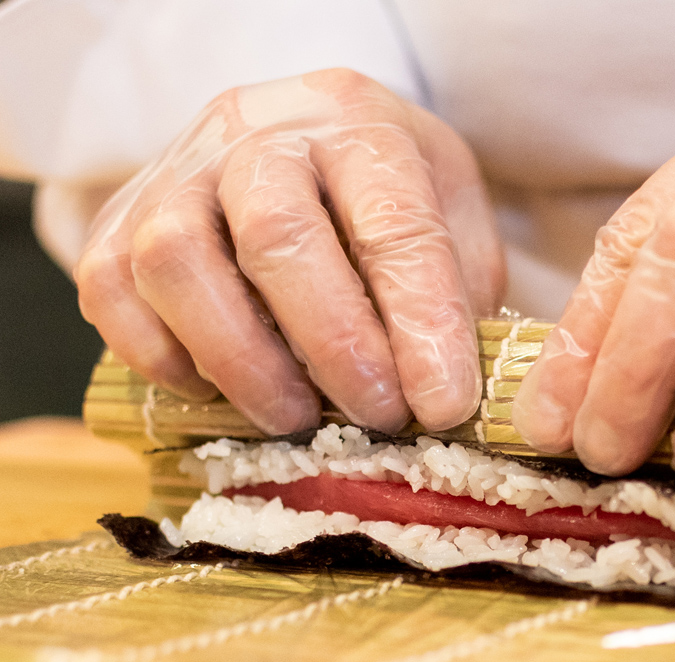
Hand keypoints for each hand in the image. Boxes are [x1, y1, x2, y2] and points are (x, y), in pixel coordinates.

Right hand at [76, 69, 505, 435]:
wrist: (294, 147)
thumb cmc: (379, 197)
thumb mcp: (448, 220)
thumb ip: (454, 294)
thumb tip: (441, 396)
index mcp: (356, 125)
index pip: (393, 222)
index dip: (420, 323)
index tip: (442, 405)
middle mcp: (257, 134)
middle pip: (278, 238)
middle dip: (334, 347)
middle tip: (376, 417)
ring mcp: (176, 173)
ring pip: (178, 262)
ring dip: (244, 363)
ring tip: (297, 418)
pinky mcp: (117, 223)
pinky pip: (114, 292)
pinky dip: (165, 360)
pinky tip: (220, 393)